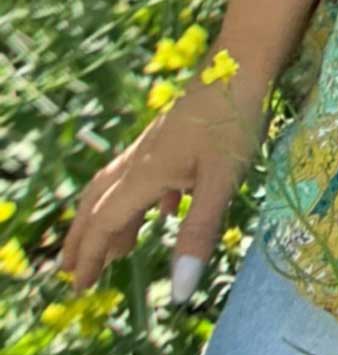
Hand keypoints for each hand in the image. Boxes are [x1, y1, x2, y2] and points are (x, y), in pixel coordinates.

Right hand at [56, 65, 266, 301]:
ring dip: (114, 218)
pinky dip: (147, 197)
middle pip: (99, 201)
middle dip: (85, 238)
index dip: (92, 256)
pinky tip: (169, 207)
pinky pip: (149, 171)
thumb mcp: (220, 181)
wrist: (245, 61)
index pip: (105, 222)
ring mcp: (160, 142)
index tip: (80, 288)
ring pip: (122, 185)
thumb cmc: (234, 118)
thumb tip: (179, 293)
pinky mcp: (179, 132)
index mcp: (145, 173)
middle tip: (74, 270)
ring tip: (120, 250)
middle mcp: (143, 158)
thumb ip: (198, 233)